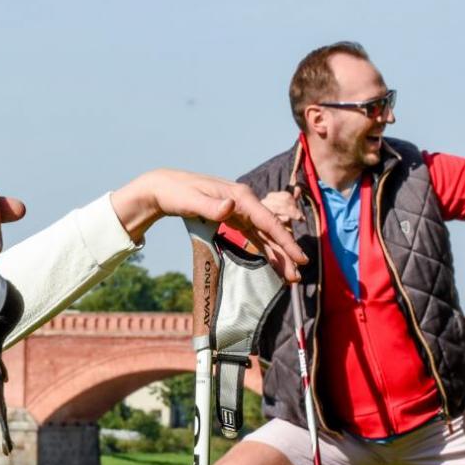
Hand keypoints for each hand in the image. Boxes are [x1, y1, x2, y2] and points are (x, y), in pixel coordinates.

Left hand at [110, 170, 309, 281]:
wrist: (165, 188)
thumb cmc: (177, 193)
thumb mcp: (191, 200)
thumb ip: (211, 206)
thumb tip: (229, 207)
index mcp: (240, 197)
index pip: (268, 222)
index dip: (284, 241)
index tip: (298, 258)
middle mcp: (245, 203)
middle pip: (271, 231)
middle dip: (285, 253)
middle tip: (297, 276)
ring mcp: (240, 211)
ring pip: (265, 236)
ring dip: (278, 255)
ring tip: (290, 276)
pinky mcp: (234, 219)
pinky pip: (255, 237)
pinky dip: (265, 250)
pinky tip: (274, 263)